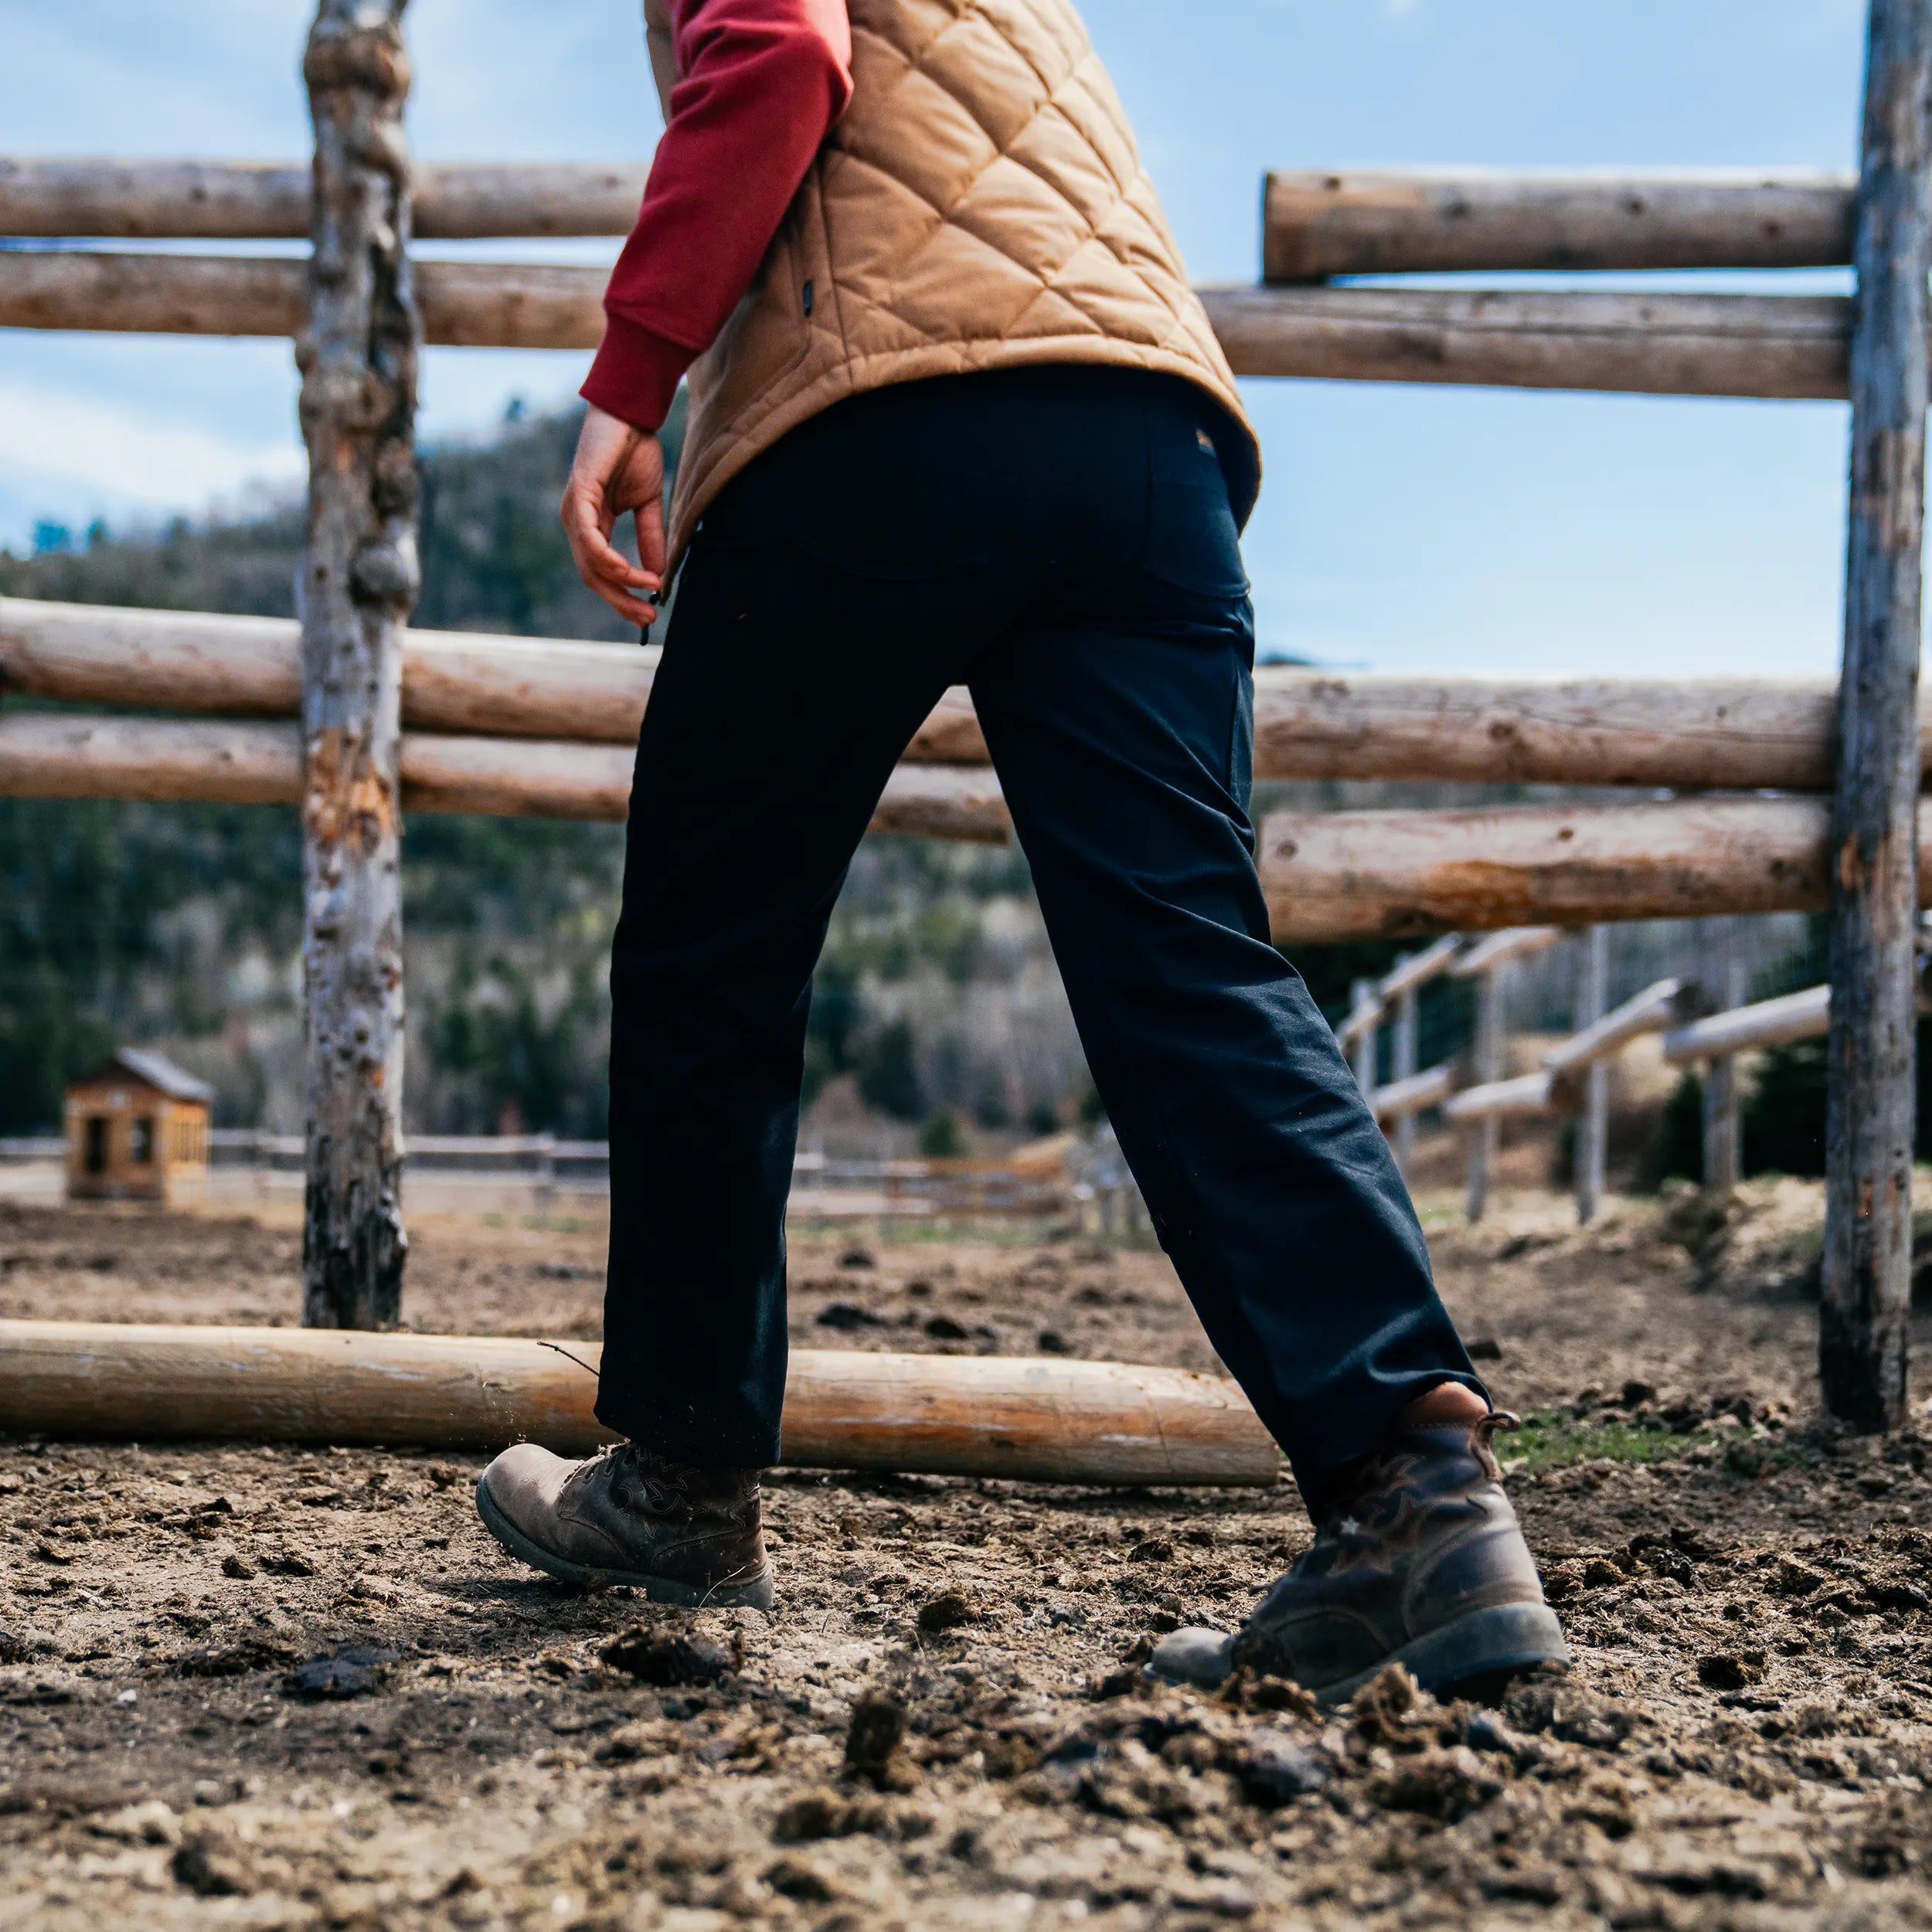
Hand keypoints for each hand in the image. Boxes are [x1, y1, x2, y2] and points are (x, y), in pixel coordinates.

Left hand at [561, 404, 666, 625]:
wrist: (631, 414)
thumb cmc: (635, 451)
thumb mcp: (647, 503)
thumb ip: (650, 537)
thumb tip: (659, 572)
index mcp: (590, 524)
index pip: (601, 571)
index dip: (624, 594)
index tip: (651, 610)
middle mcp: (577, 521)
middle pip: (592, 575)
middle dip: (620, 600)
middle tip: (647, 617)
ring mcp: (574, 508)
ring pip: (589, 561)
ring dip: (620, 581)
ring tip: (648, 591)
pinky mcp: (579, 493)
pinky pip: (588, 536)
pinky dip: (607, 557)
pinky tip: (626, 570)